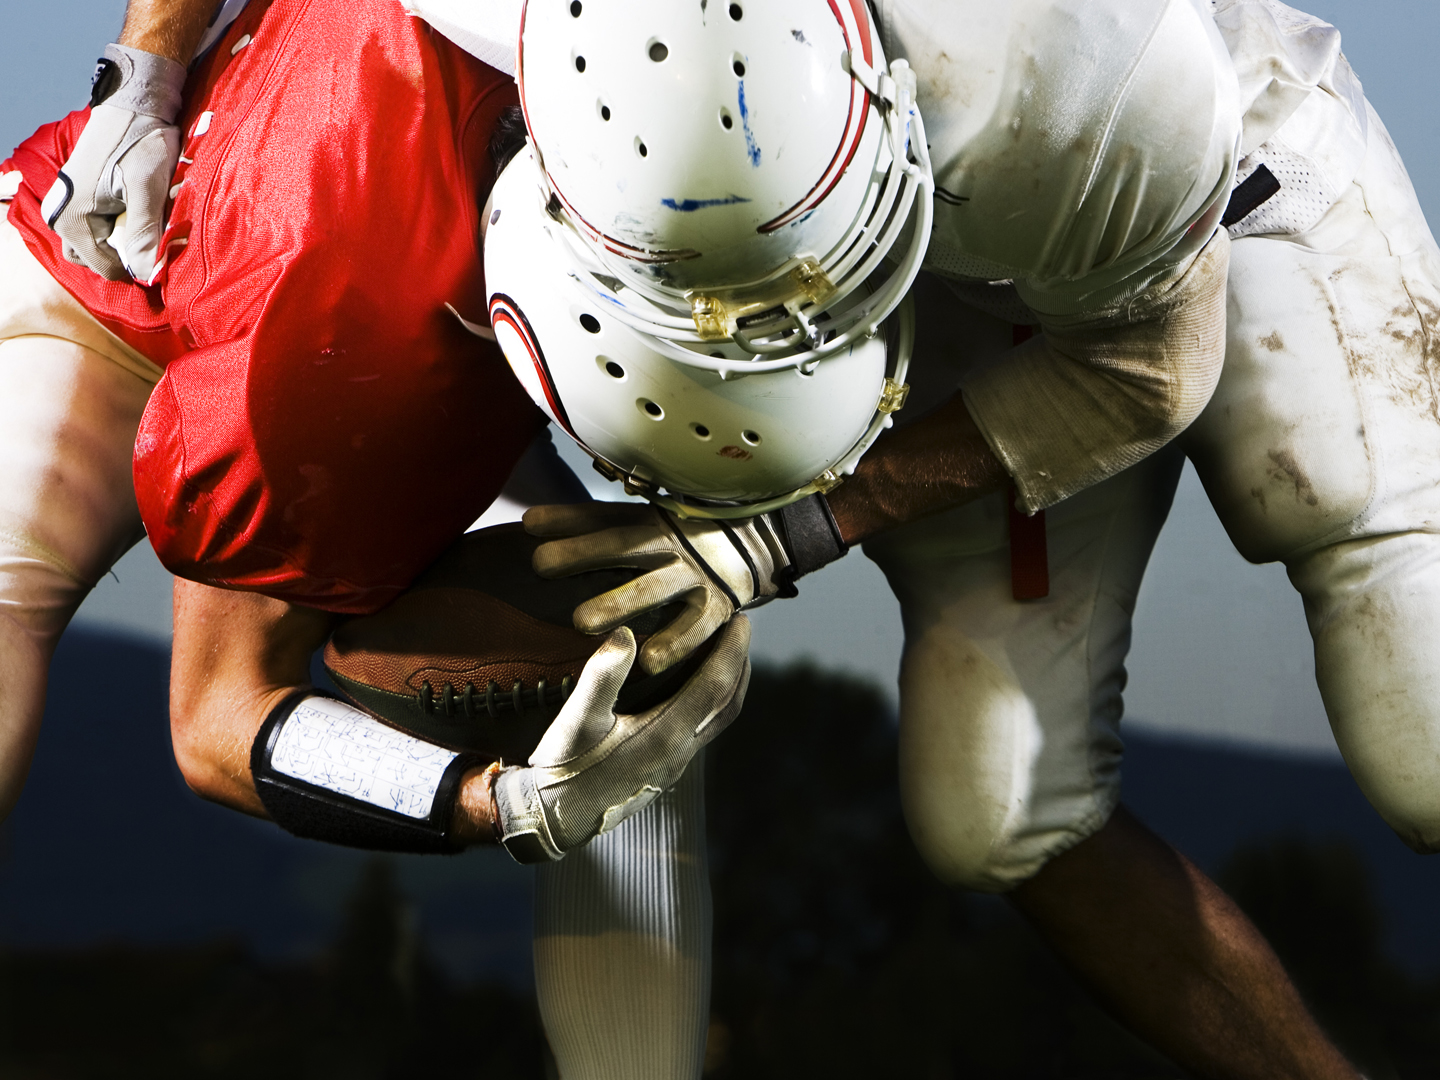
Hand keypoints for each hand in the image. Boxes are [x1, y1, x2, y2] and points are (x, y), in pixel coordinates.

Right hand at [40, 44, 185, 281]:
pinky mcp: (83, 199)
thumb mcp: (148, 187)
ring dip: (129, 240)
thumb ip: (146, 233)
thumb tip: (148, 274)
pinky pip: (104, 228)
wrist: (133, 102)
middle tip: (158, 232)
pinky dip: (125, 226)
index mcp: (72, 219)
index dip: (140, 267)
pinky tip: (144, 208)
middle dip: (132, 253)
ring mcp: (70, 208)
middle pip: (101, 260)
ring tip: (151, 218)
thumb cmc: (141, 140)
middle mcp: (63, 217)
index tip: (165, 251)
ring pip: (103, 245)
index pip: (108, 268)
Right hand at [491, 616, 750, 861]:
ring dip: (728, 684)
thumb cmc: (564, 768)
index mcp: (666, 736)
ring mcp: (675, 763)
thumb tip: (626, 634)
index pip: (715, 686)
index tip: (740, 620)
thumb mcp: (576, 720)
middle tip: (740, 628)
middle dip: (738, 664)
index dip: (731, 650)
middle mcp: (680, 751)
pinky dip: (711, 701)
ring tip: (725, 652)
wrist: (555, 820)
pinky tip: (695, 687)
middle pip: (727, 703)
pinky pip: (703, 728)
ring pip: (718, 719)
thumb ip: (602, 677)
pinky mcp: (665, 769)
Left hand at [526, 502, 789, 675]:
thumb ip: (592, 525)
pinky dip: (674, 645)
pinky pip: (695, 628)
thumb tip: (529, 523)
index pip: (604, 516)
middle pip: (623, 545)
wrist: (762, 543)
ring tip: (580, 620)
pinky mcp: (719, 608)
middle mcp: (673, 543)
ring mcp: (697, 575)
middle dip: (583, 554)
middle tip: (541, 565)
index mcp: (652, 520)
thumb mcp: (646, 521)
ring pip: (653, 588)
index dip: (569, 520)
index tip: (529, 526)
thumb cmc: (685, 537)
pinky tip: (648, 662)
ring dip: (618, 602)